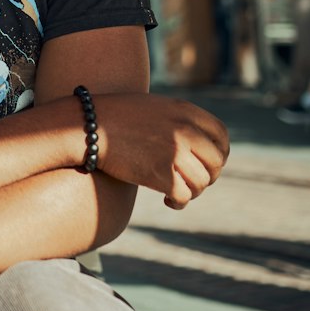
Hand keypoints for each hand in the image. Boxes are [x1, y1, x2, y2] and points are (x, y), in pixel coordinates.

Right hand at [92, 93, 228, 208]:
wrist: (88, 126)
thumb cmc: (116, 116)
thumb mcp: (155, 107)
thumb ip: (179, 120)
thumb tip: (198, 144)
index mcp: (185, 111)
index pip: (221, 135)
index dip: (219, 153)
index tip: (207, 163)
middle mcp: (185, 130)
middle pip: (215, 162)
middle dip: (208, 176)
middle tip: (192, 182)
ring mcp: (174, 152)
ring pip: (201, 182)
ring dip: (192, 192)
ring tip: (177, 192)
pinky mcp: (161, 174)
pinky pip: (184, 196)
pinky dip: (179, 203)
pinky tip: (168, 201)